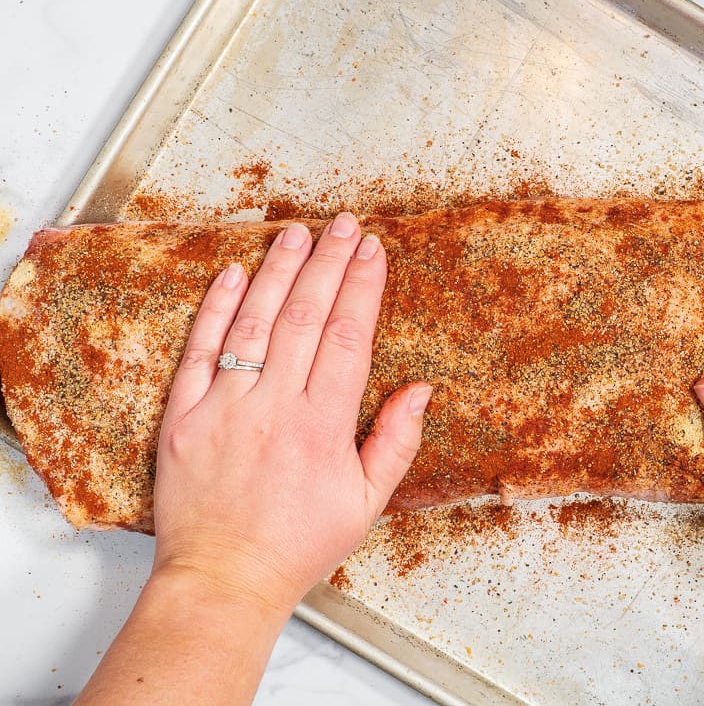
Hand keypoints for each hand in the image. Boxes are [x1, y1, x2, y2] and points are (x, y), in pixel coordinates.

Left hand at [152, 212, 430, 616]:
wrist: (225, 579)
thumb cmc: (299, 545)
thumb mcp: (367, 503)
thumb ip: (396, 442)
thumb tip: (421, 390)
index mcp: (322, 426)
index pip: (348, 337)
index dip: (363, 287)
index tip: (374, 251)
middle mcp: (274, 407)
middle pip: (305, 316)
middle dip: (329, 263)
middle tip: (345, 224)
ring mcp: (224, 407)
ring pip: (254, 322)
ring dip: (278, 271)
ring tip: (298, 233)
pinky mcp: (182, 417)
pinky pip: (199, 350)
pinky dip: (216, 308)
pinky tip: (232, 273)